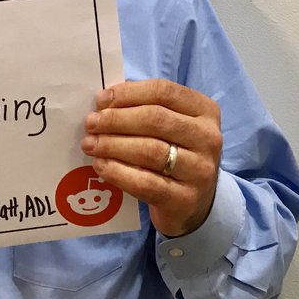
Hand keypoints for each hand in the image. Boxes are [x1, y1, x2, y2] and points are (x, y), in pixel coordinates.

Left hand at [81, 79, 221, 237]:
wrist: (194, 205)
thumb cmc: (177, 156)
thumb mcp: (173, 127)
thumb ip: (147, 109)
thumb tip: (106, 101)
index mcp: (205, 111)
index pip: (164, 92)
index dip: (129, 94)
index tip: (101, 101)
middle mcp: (208, 138)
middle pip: (155, 119)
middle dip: (116, 119)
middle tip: (91, 124)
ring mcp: (199, 170)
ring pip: (149, 150)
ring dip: (113, 145)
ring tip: (90, 144)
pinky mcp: (184, 199)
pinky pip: (145, 182)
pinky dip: (118, 172)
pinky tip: (101, 166)